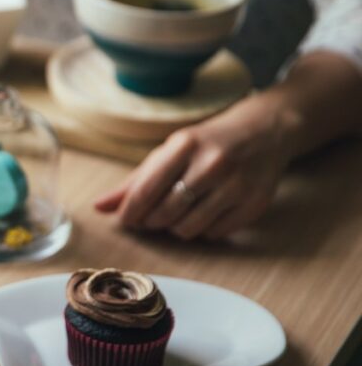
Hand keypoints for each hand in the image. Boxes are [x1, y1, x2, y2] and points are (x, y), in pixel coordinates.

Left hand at [93, 95, 297, 239]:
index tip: (124, 220)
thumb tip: (99, 207)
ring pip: (189, 228)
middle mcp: (213, 164)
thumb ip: (134, 181)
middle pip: (165, 212)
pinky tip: (203, 214)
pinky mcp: (255, 204)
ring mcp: (237, 185)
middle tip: (151, 217)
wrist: (265, 132)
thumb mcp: (170, 151)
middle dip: (151, 221)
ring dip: (175, 228)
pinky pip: (214, 234)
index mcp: (186, 145)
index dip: (130, 211)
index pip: (146, 189)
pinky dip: (202, 231)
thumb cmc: (206, 143)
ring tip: (177, 214)